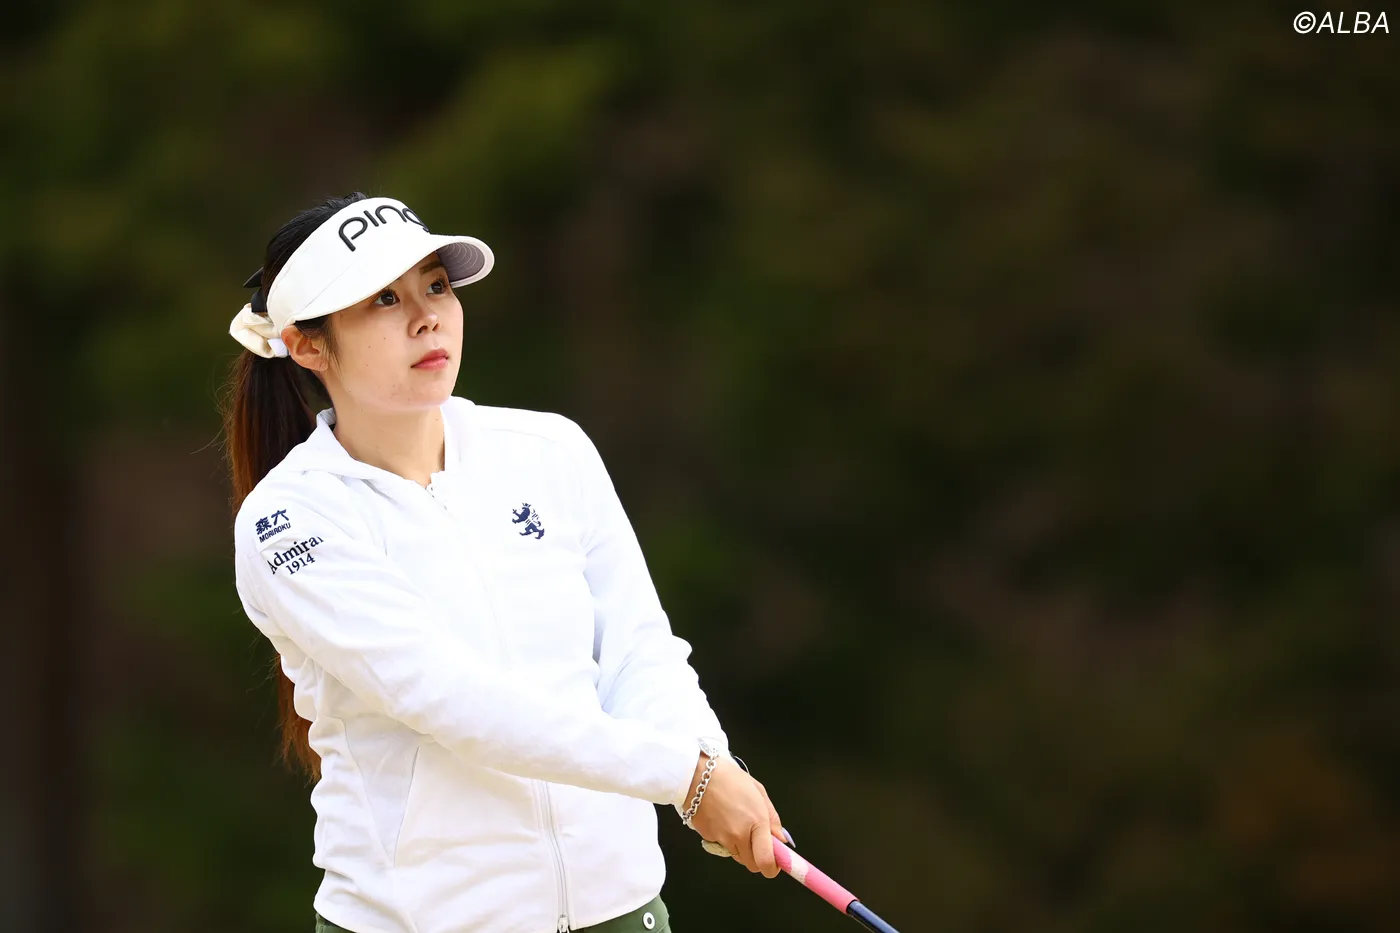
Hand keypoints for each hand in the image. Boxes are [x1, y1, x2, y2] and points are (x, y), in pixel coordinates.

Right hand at [684, 754, 786, 876]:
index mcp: (757, 821)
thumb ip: (772, 818)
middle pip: (752, 865)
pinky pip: (722, 846)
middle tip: (757, 842)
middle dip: (758, 858)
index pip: (767, 861)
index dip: (773, 868)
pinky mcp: (708, 838)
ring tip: (737, 825)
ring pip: (737, 856)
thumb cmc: (729, 778)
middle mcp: (740, 835)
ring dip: (741, 848)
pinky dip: (725, 840)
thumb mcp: (759, 791)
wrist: (697, 775)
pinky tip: (723, 820)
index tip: (776, 863)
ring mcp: (722, 838)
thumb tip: (782, 839)